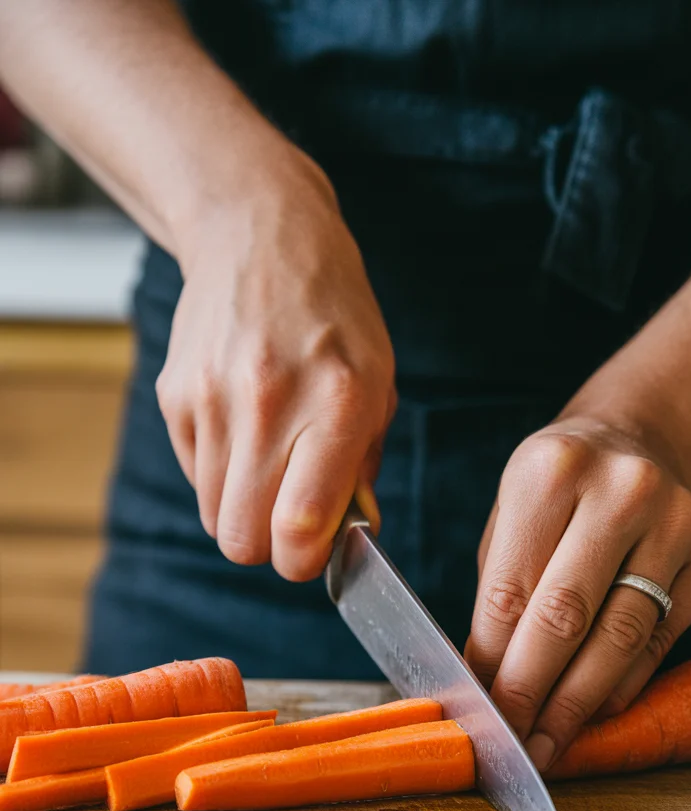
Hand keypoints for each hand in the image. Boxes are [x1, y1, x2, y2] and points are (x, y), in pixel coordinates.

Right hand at [156, 142, 395, 579]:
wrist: (259, 234)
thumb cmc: (333, 315)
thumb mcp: (378, 382)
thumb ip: (363, 466)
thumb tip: (348, 538)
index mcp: (337, 403)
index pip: (299, 527)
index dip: (304, 561)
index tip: (315, 552)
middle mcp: (270, 403)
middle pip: (244, 539)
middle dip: (270, 547)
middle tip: (292, 518)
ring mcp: (214, 398)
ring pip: (215, 517)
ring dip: (244, 512)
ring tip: (271, 466)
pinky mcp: (176, 395)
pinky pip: (195, 476)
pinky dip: (220, 475)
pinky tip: (244, 431)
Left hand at [465, 411, 690, 773]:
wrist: (639, 441)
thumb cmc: (559, 493)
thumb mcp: (511, 520)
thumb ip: (500, 595)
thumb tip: (485, 685)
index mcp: (549, 471)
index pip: (510, 592)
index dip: (492, 664)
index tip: (480, 713)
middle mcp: (620, 490)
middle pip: (566, 617)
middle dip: (532, 692)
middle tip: (514, 742)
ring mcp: (675, 520)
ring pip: (620, 637)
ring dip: (578, 702)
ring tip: (549, 741)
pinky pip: (661, 638)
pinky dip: (623, 684)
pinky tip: (595, 709)